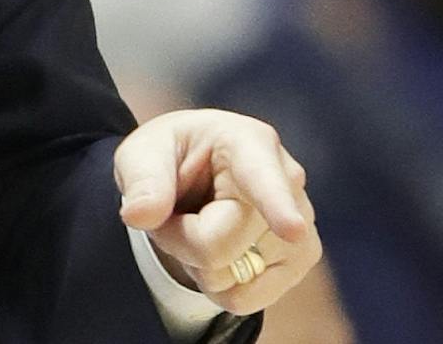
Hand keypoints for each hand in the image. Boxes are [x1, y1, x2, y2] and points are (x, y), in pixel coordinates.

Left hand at [115, 109, 322, 316]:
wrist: (198, 176)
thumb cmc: (172, 157)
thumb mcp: (143, 154)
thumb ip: (141, 180)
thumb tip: (139, 216)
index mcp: (248, 142)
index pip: (262, 180)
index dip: (277, 207)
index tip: (292, 229)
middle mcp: (287, 182)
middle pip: (217, 246)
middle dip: (178, 238)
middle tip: (173, 211)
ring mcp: (303, 225)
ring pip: (230, 279)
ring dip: (197, 262)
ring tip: (202, 223)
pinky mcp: (301, 260)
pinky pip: (243, 299)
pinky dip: (218, 284)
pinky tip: (223, 248)